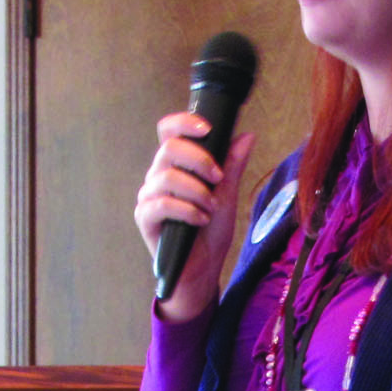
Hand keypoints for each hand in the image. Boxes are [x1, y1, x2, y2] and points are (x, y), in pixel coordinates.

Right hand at [135, 113, 257, 323]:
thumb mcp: (227, 194)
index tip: (207, 129)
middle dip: (199, 160)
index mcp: (176, 165)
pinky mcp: (145, 218)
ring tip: (211, 207)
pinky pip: (161, 204)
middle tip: (218, 178)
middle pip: (169, 148)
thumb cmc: (211, 231)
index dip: (184, 122)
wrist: (203, 268)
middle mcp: (158, 176)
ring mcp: (149, 197)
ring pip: (166, 177)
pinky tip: (201, 219)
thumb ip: (232, 165)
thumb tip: (246, 135)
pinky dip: (187, 210)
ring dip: (197, 191)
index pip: (169, 131)